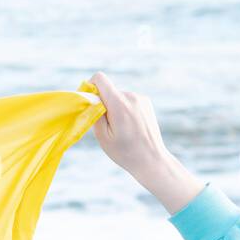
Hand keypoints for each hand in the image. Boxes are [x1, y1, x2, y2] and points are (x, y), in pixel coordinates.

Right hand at [88, 72, 203, 214]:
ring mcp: (141, 98)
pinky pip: (128, 101)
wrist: (151, 160)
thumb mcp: (103, 136)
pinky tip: (129, 126)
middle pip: (108, 90)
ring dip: (114, 108)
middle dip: (103, 103)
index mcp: (119, 104)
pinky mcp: (146, 102)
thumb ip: (94, 114)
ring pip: (118, 96)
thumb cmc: (125, 152)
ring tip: (120, 128)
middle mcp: (131, 97)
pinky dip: (123, 109)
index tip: (88, 102)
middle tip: (106, 125)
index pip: (100, 79)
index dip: (89, 87)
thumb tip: (91, 100)